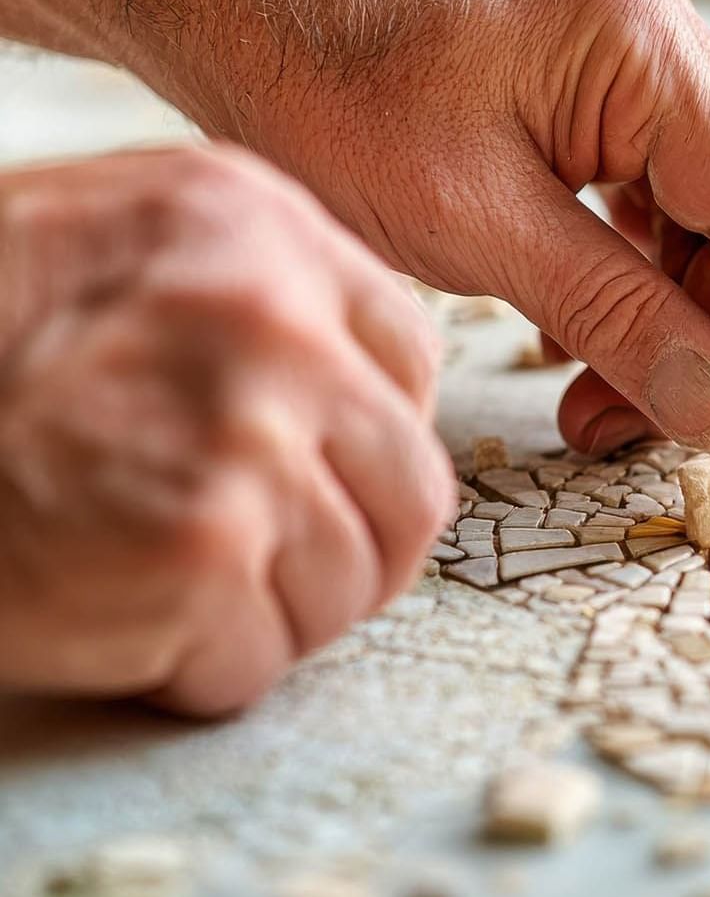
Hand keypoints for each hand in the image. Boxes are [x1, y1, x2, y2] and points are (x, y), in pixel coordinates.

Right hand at [0, 146, 454, 715]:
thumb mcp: (112, 250)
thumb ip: (247, 298)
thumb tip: (370, 394)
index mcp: (254, 222)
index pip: (412, 360)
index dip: (366, 443)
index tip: (312, 477)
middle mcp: (268, 315)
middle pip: (411, 493)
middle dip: (344, 553)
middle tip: (249, 568)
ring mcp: (240, 432)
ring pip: (351, 589)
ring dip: (265, 618)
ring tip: (156, 584)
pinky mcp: (197, 548)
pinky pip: (257, 662)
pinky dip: (191, 673)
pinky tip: (111, 621)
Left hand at [189, 0, 709, 457]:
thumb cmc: (316, 86)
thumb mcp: (470, 225)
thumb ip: (614, 316)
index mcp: (631, 30)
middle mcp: (652, 13)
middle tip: (668, 421)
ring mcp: (628, 31)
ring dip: (677, 306)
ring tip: (605, 395)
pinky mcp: (598, 60)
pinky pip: (659, 176)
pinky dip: (641, 262)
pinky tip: (595, 325)